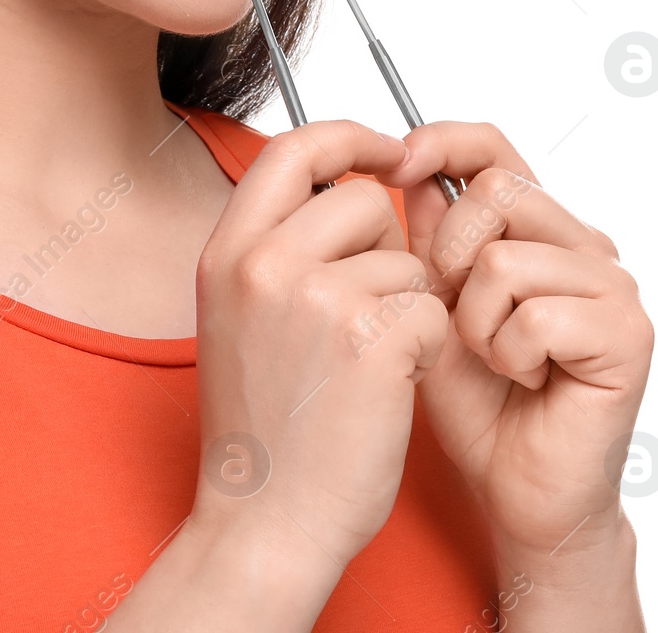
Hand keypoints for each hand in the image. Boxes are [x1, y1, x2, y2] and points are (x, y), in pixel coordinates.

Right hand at [177, 122, 447, 619]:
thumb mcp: (238, 314)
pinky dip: (425, 347)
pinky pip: (430, 309)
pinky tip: (388, 387)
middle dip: (386, 245)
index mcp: (227, 251)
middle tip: (368, 308)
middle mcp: (264, 263)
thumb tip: (339, 186)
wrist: (265, 518)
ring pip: (406, 258)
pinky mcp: (372, 340)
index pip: (292, 148)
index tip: (385, 152)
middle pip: (362, 198)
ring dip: (406, 304)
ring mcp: (317, 298)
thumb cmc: (264, 426)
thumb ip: (275, 245)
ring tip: (367, 362)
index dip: (348, 139)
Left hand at [377, 124, 653, 574]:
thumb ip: (425, 232)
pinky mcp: (627, 333)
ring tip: (494, 356)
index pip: (493, 147)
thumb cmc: (475, 399)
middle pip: (497, 192)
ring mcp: (612, 286)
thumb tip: (410, 161)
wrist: (514, 486)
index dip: (442, 141)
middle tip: (458, 314)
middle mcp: (584, 245)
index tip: (397, 159)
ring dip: (477, 321)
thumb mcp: (429, 299)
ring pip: (507, 260)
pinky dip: (509, 354)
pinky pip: (536, 315)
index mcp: (537, 228)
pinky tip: (524, 379)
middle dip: (451, 256)